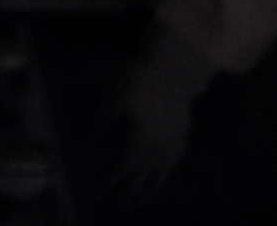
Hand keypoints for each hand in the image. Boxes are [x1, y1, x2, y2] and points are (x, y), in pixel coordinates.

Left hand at [101, 26, 215, 206]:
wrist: (174, 69)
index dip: (110, 179)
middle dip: (129, 192)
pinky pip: (174, 161)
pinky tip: (163, 173)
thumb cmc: (139, 81)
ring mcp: (173, 143)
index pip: (122, 167)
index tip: (100, 189)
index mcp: (140, 142)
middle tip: (121, 207)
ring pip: (160, 172)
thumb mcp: (113, 98)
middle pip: (142, 176)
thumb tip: (94, 142)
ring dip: (150, 187)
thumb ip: (103, 122)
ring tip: (143, 200)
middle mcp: (158, 149)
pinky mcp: (182, 134)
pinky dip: (166, 171)